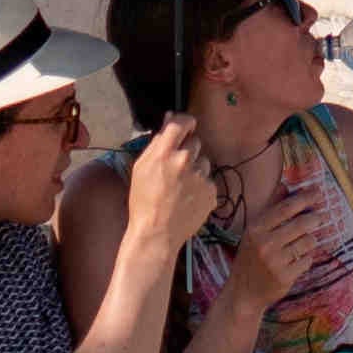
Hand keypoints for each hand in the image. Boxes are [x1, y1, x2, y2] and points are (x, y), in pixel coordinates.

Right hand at [121, 112, 219, 247]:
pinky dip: (201, 186)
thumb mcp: (141, 168)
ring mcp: (201, 177)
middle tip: (176, 168)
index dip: (185, 121)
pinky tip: (188, 198)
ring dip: (195, 169)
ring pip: (203, 162)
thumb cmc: (144, 201)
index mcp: (164, 153)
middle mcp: (185, 161)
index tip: (186, 125)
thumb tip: (169, 119)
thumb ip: (157, 142)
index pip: (182, 122)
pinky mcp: (212, 192)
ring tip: (181, 187)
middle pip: (195, 142)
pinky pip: (208, 180)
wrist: (157, 233)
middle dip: (187, 150)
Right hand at [231, 163, 331, 303]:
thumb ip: (270, 209)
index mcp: (255, 229)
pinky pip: (307, 260)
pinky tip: (297, 261)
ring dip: (310, 241)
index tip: (318, 191)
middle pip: (301, 224)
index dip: (305, 198)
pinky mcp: (285, 277)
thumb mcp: (253, 233)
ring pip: (308, 242)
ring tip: (304, 243)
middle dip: (315, 219)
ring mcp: (275, 261)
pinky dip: (306, 259)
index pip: (285, 208)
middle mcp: (265, 244)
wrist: (243, 293)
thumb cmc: (250, 258)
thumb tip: (286, 185)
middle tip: (320, 217)